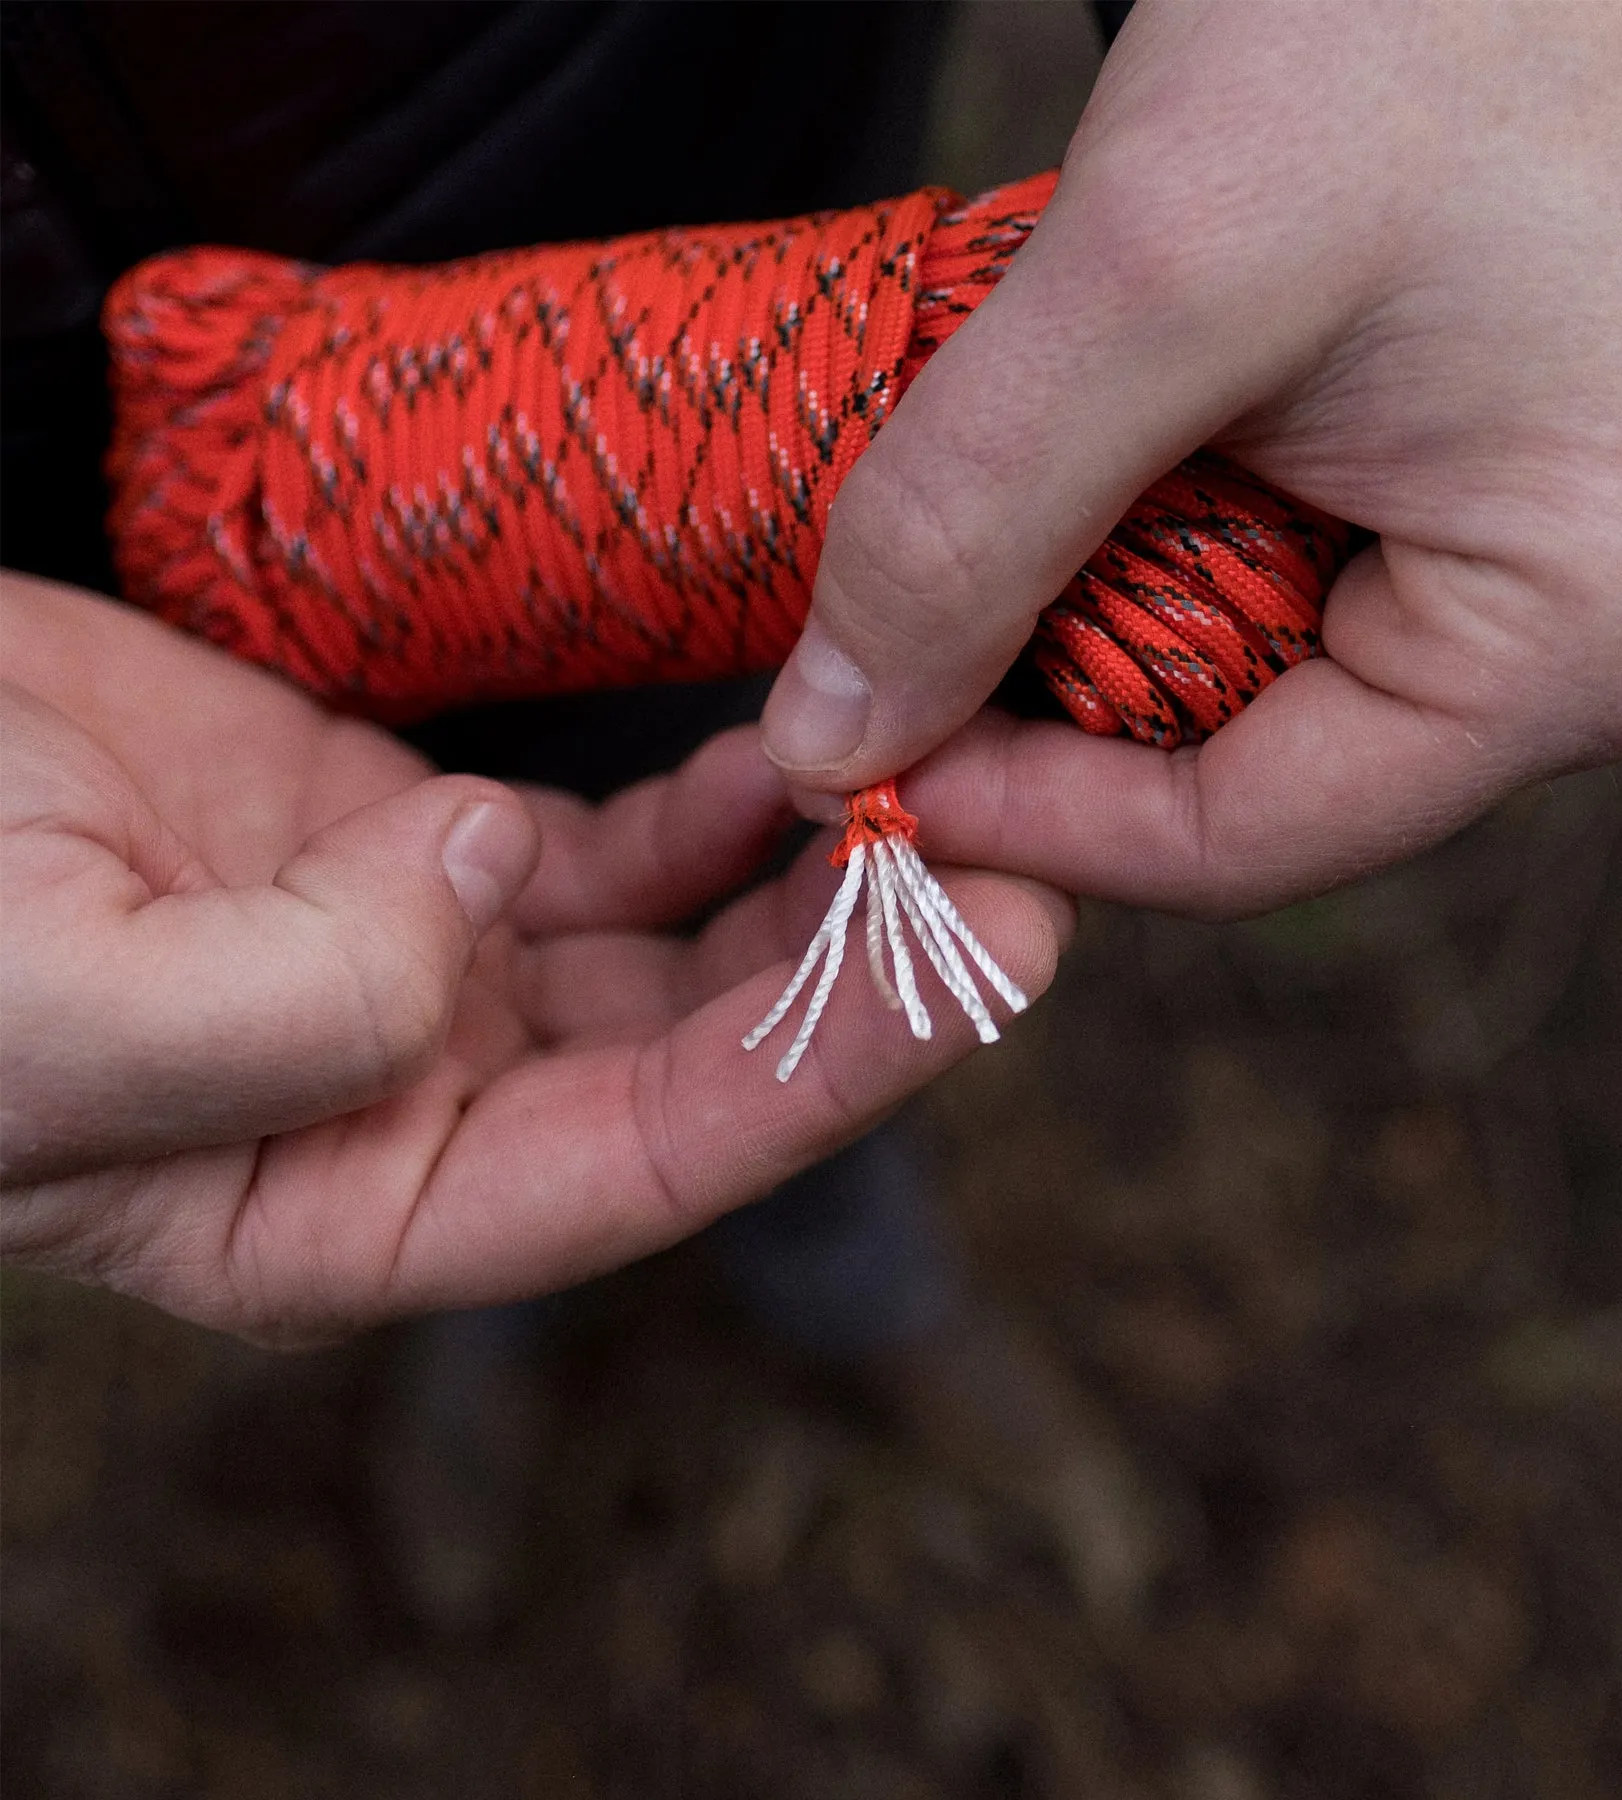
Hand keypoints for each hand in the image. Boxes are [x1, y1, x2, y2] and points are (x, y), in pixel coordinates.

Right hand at [0, 575, 1067, 1344]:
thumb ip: (291, 1011)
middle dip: (868, 969)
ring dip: (822, 881)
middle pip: (703, 1057)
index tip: (983, 958)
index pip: (652, 1162)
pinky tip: (809, 752)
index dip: (829, 1067)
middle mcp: (431, 1107)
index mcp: (359, 1211)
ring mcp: (444, 972)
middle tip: (1026, 858)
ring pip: (685, 950)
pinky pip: (624, 844)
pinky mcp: (430, 850)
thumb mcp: (53, 1016)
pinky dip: (724, 805)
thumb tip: (489, 885)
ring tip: (953, 789)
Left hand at [762, 0, 1621, 915]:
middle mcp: (1551, 667)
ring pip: (1200, 715)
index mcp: (1563, 653)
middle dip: (1027, 736)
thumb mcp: (1155, 275)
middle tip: (858, 665)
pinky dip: (1101, 578)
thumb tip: (822, 746)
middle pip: (1214, 796)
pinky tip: (1033, 503)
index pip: (1232, 843)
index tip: (844, 758)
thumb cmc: (1405, 23)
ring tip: (936, 558)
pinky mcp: (1417, 540)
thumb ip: (971, 522)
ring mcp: (1483, 605)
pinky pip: (1225, 619)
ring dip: (1048, 653)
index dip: (1020, 821)